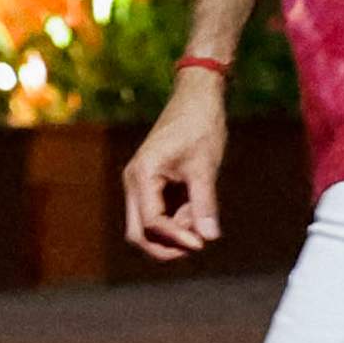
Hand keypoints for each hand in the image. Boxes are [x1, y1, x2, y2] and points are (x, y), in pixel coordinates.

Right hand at [122, 75, 228, 257]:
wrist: (197, 97)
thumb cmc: (200, 125)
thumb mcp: (205, 166)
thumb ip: (204, 203)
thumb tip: (209, 238)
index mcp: (142, 175)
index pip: (151, 223)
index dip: (175, 238)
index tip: (201, 244)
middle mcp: (134, 181)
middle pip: (138, 233)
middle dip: (166, 246)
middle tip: (196, 245)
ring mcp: (140, 183)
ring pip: (147, 225)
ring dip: (173, 232)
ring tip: (200, 216)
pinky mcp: (151, 183)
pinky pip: (158, 212)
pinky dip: (176, 219)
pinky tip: (196, 210)